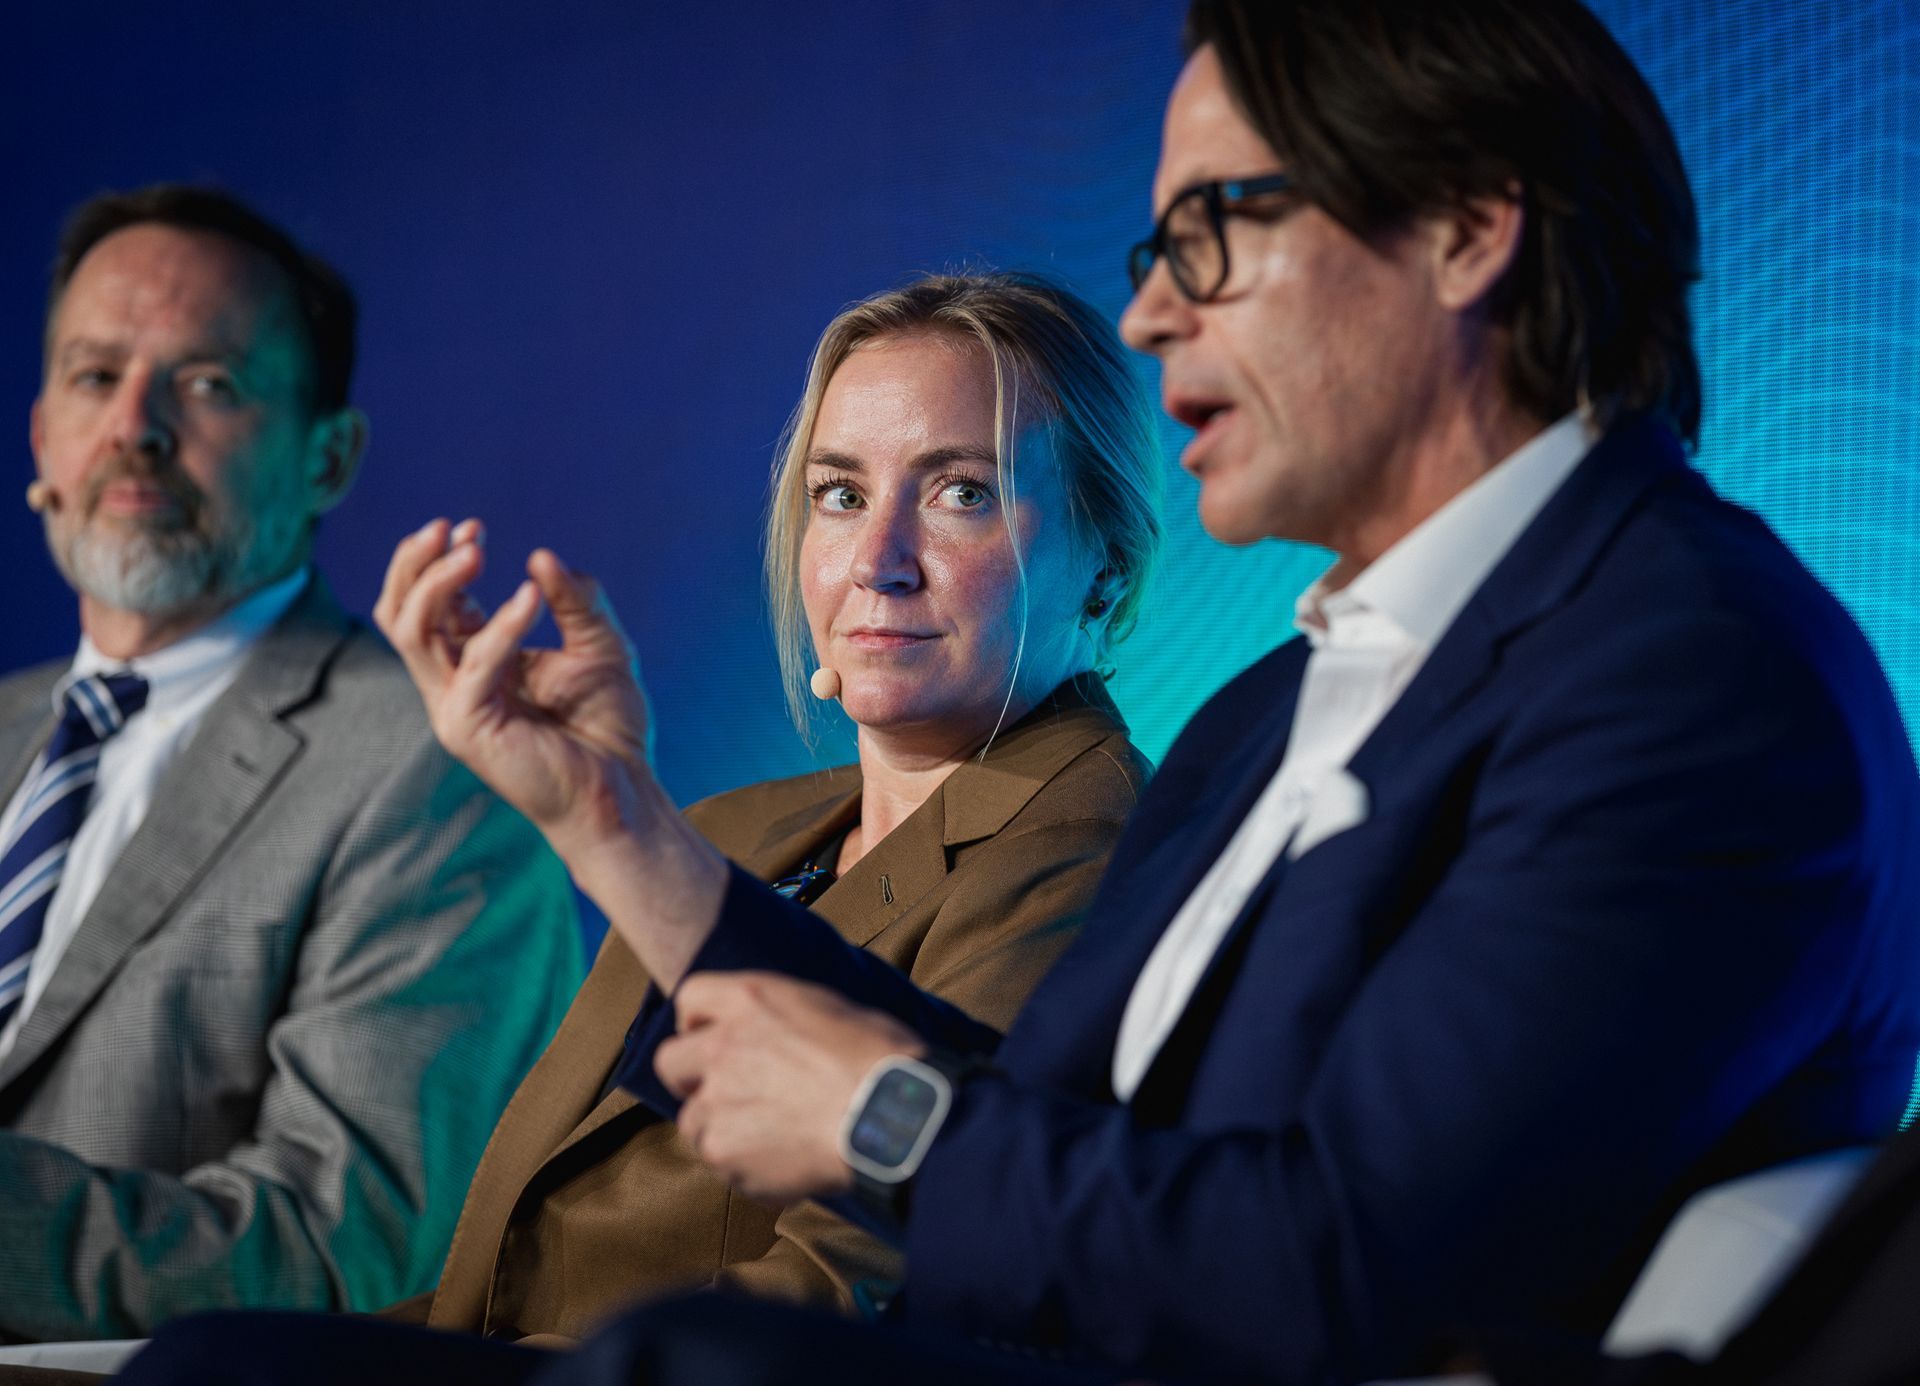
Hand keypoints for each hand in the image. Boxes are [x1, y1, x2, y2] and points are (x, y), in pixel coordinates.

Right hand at [375, 518, 656, 852]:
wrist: (624, 789)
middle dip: (415, 564)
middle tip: (452, 528)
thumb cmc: (608, 725)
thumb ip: (576, 600)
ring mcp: (455, 708)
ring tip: (475, 551)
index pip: (431, 605)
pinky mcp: (469, 729)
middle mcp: (455, 683)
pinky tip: (533, 598)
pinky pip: (472, 666)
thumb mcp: (601, 646)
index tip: (473, 527)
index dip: (441, 560)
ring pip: (412, 633)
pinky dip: (501, 626)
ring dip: (438, 584)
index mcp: (476, 662)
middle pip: (400, 614)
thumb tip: (541, 556)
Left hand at [656, 972, 925, 1201]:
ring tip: (774, 1138)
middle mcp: (720, 1046)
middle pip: (670, 1064)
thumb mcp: (831, 1011)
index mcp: (749, 1000)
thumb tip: (780, 1039)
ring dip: (723, 1129)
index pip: (690, 998)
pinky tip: (789, 1163)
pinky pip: (723, 1165)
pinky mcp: (724, 1153)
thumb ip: (783, 1021)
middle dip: (694, 1080)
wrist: (891, 1117)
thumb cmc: (882, 1060)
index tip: (716, 1039)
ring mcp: (716, 1103)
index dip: (699, 1023)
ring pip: (694, 1122)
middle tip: (733, 1094)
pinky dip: (747, 1168)